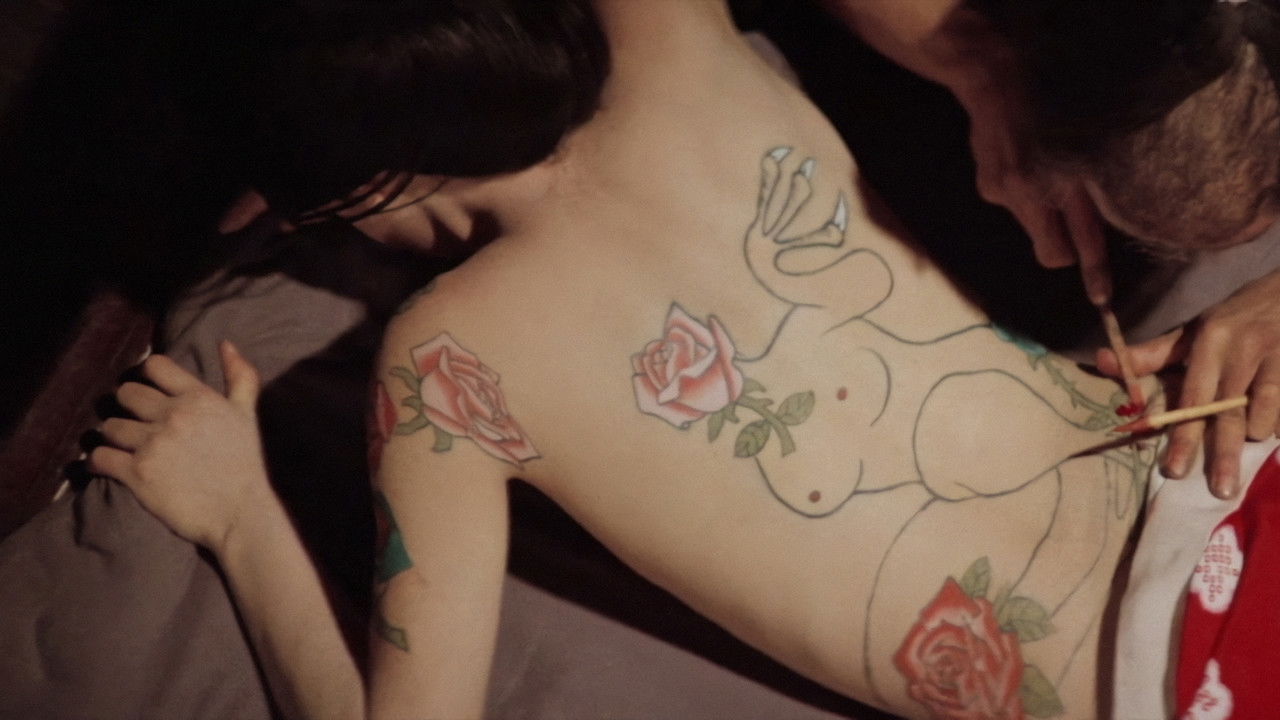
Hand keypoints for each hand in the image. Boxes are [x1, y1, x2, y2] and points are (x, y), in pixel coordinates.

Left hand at [88, 341, 272, 550]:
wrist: (241, 513)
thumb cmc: (245, 463)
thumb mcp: (247, 414)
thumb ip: (239, 375)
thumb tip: (226, 344)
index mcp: (198, 398)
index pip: (155, 367)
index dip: (147, 375)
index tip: (148, 390)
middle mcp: (172, 415)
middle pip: (126, 394)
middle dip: (127, 406)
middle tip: (134, 420)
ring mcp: (152, 444)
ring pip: (109, 426)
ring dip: (113, 435)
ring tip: (120, 445)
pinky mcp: (137, 473)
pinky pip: (99, 458)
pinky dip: (96, 462)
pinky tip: (102, 465)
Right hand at [955, 75, 1109, 294]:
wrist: (994, 81)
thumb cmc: (1052, 105)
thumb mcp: (1085, 145)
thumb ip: (1088, 186)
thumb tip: (1095, 220)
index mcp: (1059, 184)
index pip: (1080, 242)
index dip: (1092, 272)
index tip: (1101, 299)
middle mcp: (1030, 195)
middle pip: (1050, 250)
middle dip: (1062, 249)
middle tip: (1068, 233)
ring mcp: (1003, 194)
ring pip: (1032, 222)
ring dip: (1040, 208)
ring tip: (1039, 170)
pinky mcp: (987, 187)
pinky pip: (1014, 202)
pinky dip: (1022, 190)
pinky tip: (1020, 160)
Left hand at [1097, 269, 1279, 497]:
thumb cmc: (1235, 317)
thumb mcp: (1193, 330)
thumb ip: (1153, 354)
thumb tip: (1102, 361)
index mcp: (1211, 341)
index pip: (1194, 397)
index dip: (1184, 436)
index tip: (1175, 470)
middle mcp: (1245, 350)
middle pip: (1232, 413)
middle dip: (1224, 454)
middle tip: (1219, 491)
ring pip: (1267, 412)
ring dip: (1260, 434)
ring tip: (1255, 445)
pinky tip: (1275, 437)